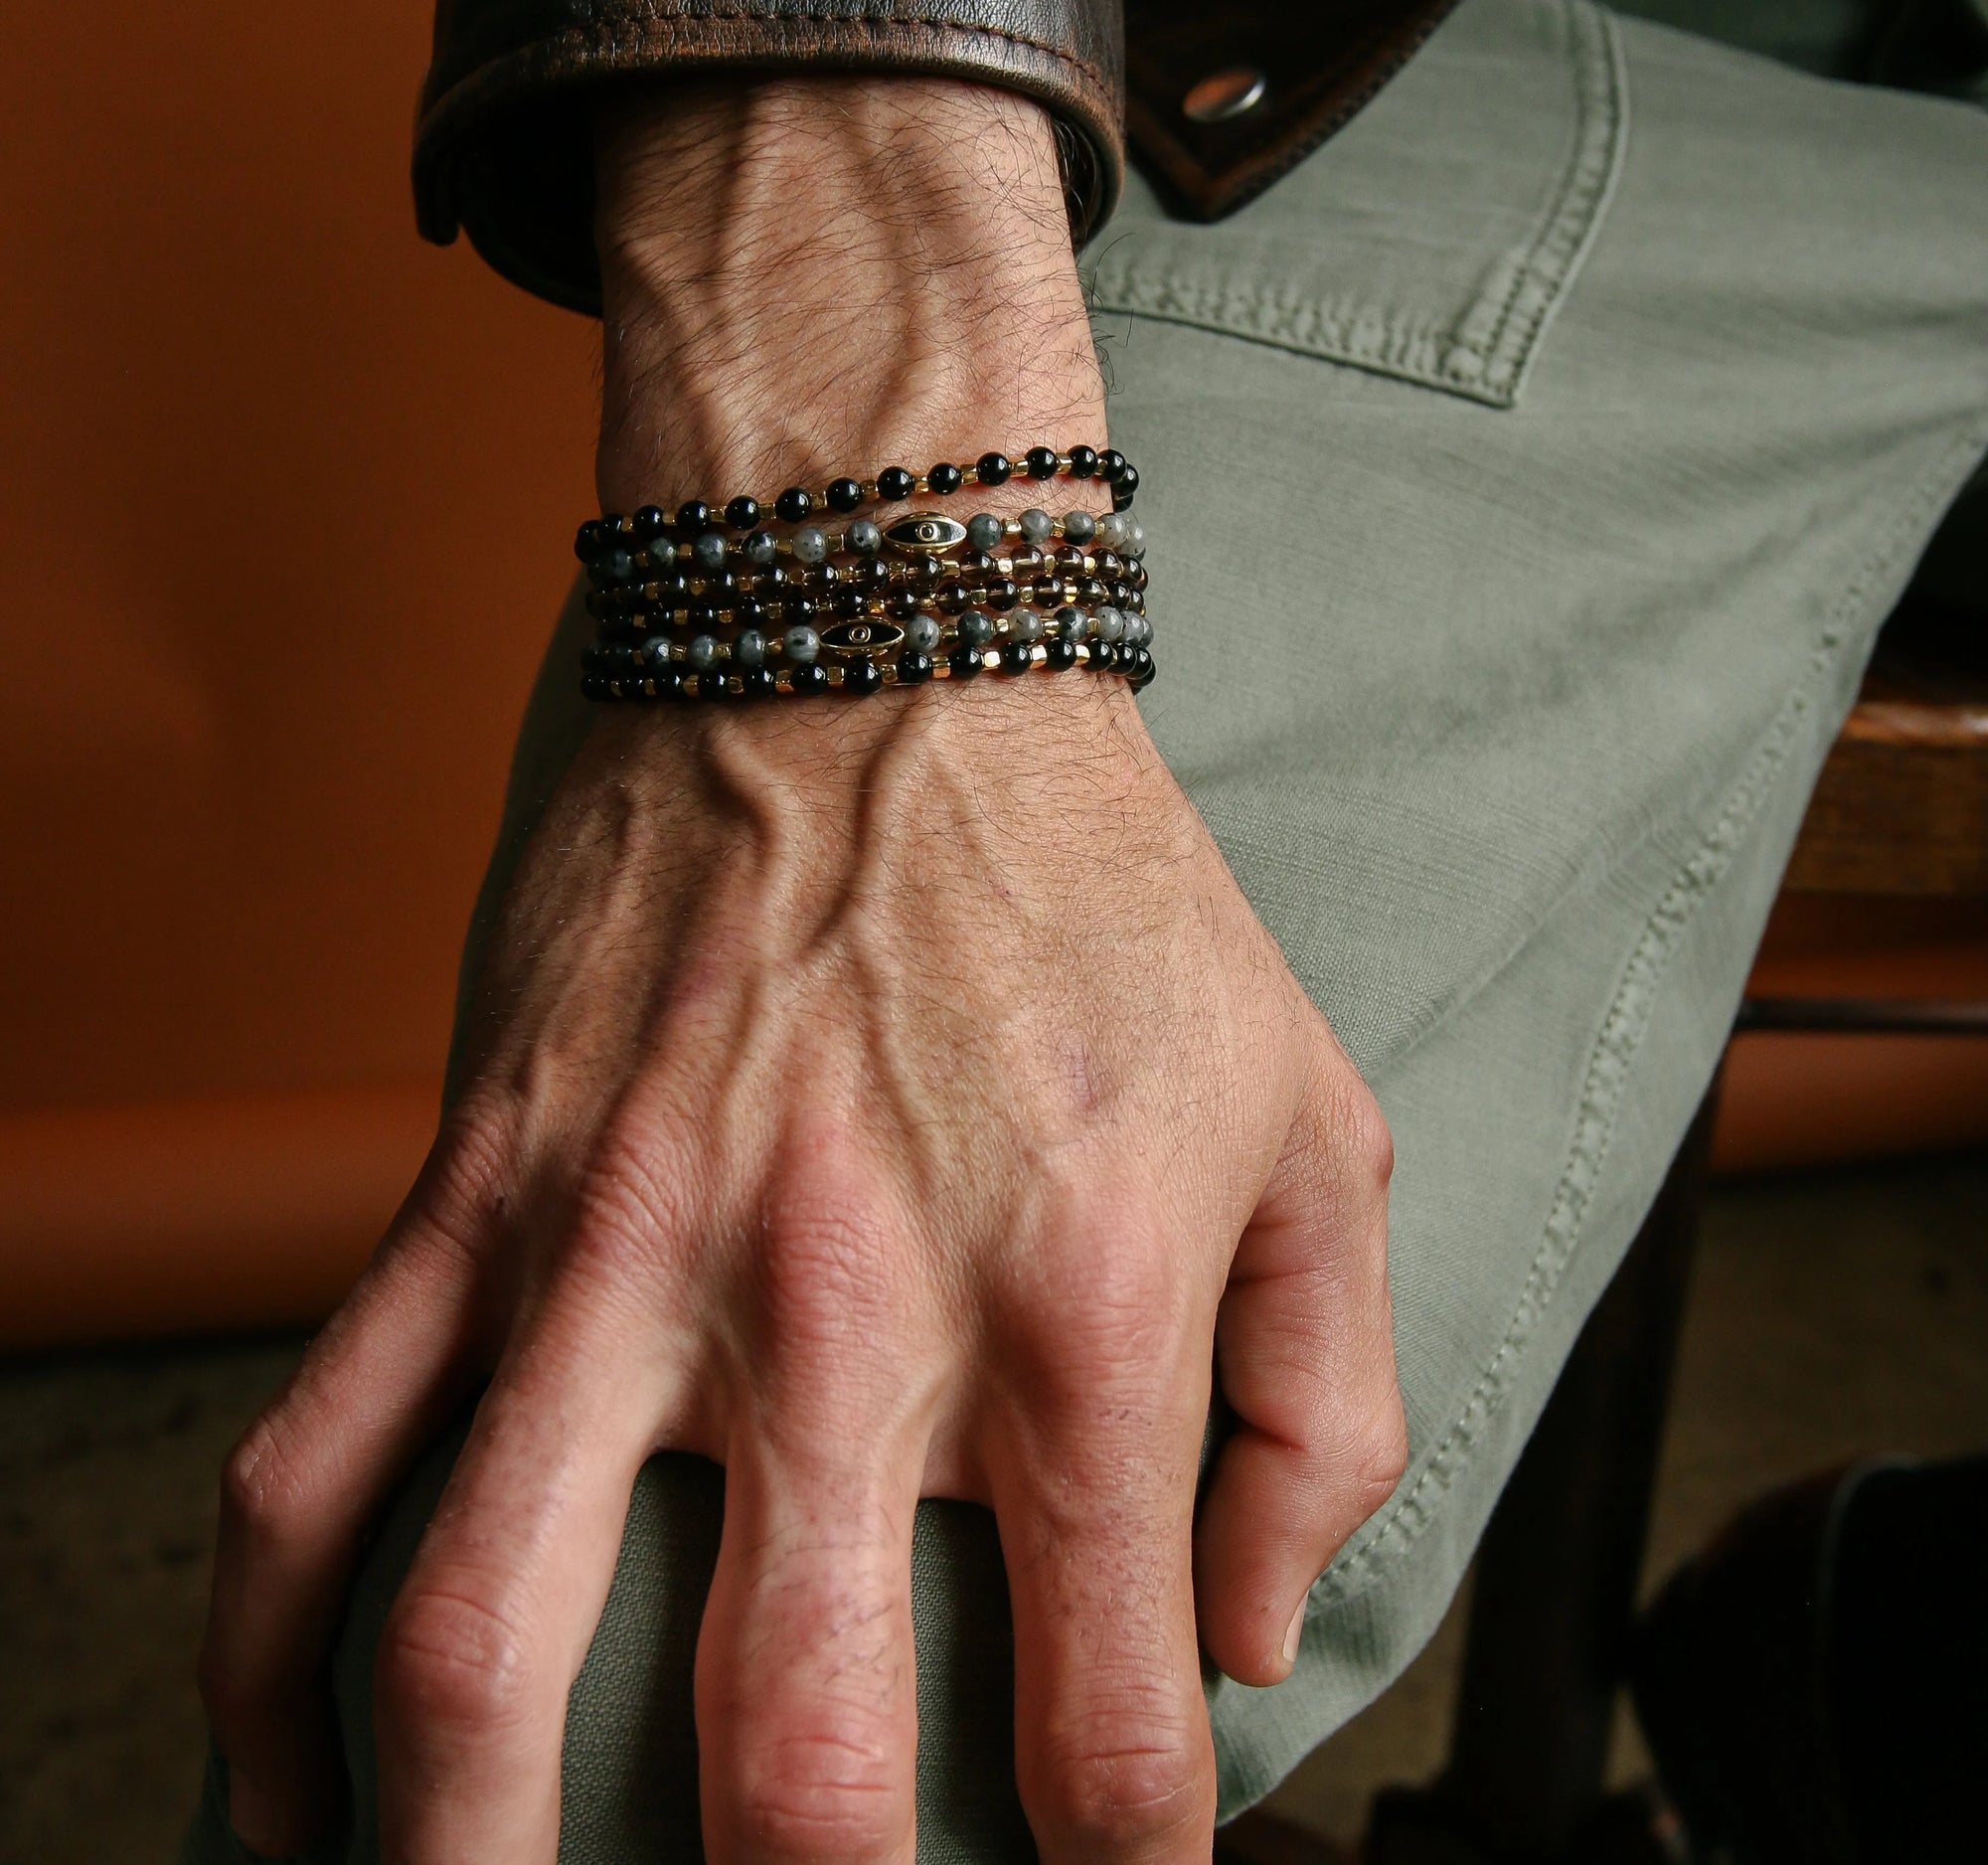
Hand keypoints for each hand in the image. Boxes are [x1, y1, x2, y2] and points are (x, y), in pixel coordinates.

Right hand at [197, 79, 1404, 1864]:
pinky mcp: (482, 1189)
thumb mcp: (1310, 1119)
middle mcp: (841, 1311)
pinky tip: (301, 1777)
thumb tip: (1245, 1642)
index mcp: (1078, 1314)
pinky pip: (319, 1456)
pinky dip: (270, 1659)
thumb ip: (1327, 1401)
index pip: (1105, 1738)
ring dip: (467, 1858)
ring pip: (475, 1644)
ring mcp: (627, 1251)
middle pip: (787, 1765)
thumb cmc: (1101, 902)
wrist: (874, 656)